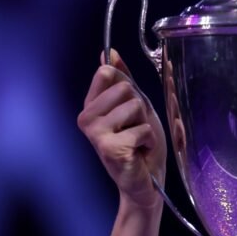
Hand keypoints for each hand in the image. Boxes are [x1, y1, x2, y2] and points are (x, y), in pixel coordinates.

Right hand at [77, 50, 165, 210]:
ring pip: (136, 106)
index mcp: (91, 105)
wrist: (147, 182)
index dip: (129, 88)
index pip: (108, 73)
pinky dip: (149, 140)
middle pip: (126, 88)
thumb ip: (124, 80)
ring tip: (138, 141)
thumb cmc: (142, 145)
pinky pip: (143, 128)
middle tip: (136, 129)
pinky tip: (140, 152)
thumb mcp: (136, 107)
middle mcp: (86, 117)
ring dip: (146, 125)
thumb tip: (110, 53)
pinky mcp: (110, 147)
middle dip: (141, 109)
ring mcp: (95, 132)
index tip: (130, 109)